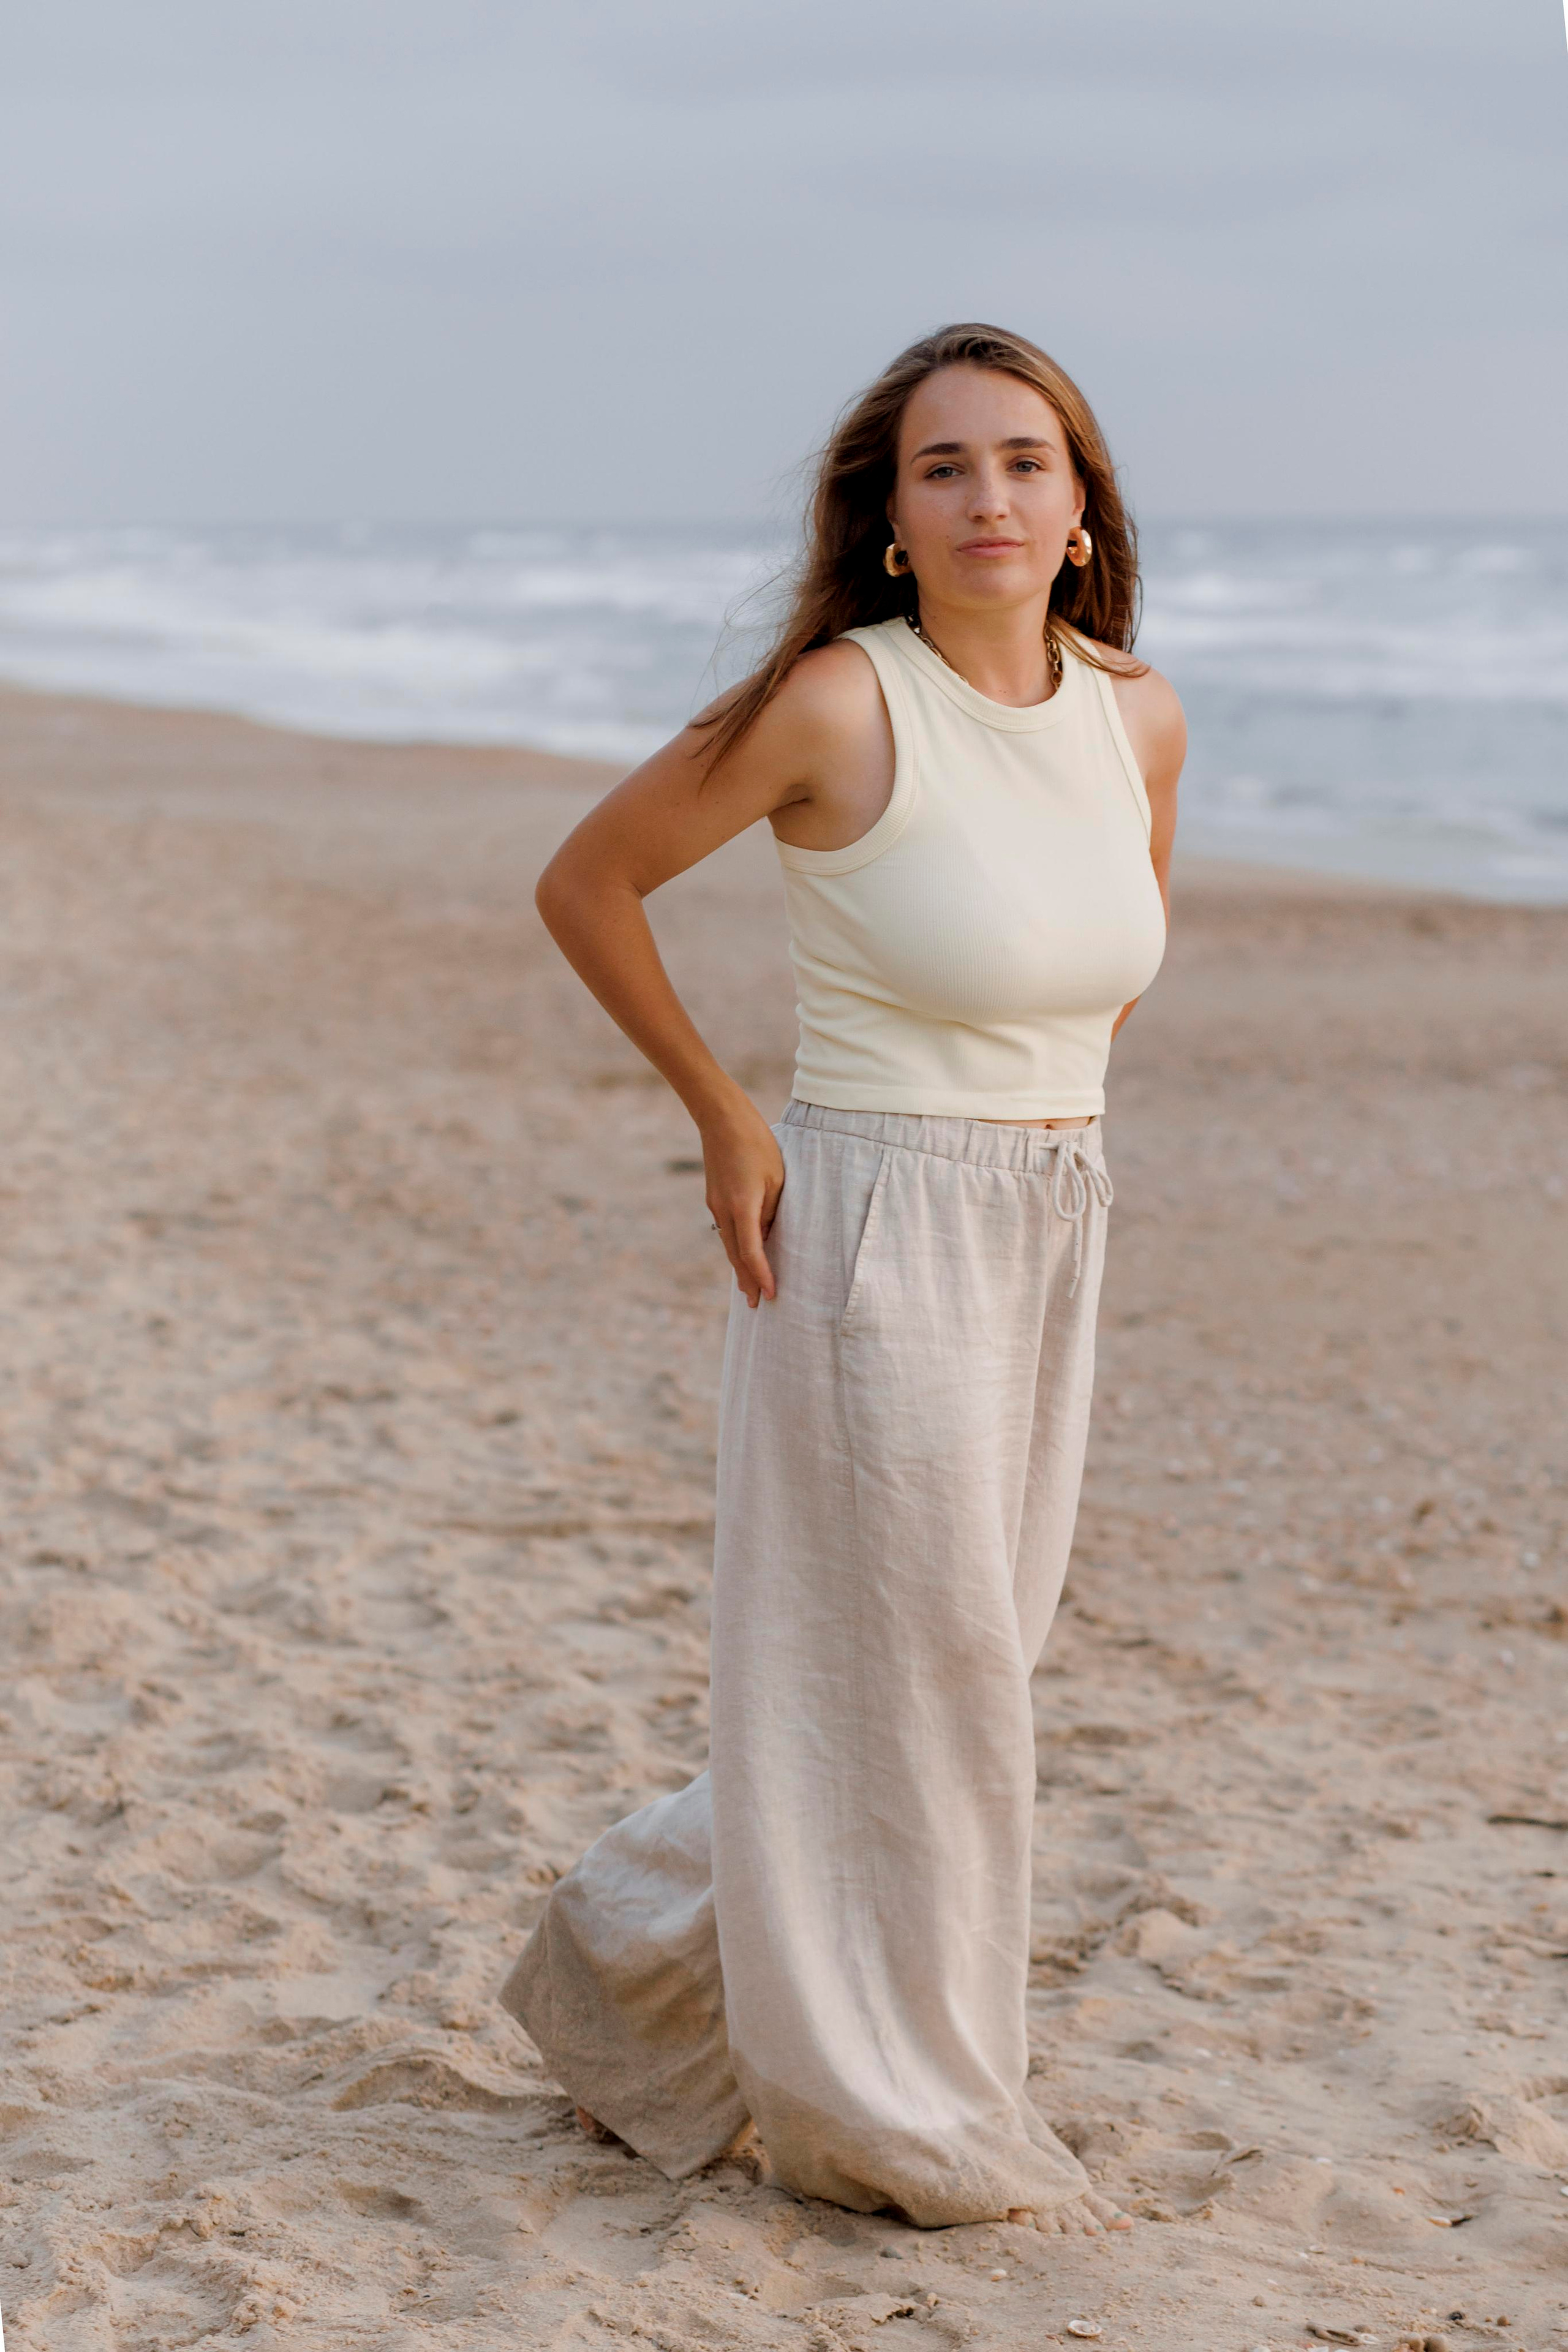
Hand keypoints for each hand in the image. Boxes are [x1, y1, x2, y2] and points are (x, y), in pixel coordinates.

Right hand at [701, 1100, 784, 1307]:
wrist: (722, 1119)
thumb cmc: (757, 1144)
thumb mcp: (777, 1178)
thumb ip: (772, 1211)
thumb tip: (766, 1237)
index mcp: (742, 1206)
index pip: (752, 1252)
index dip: (762, 1276)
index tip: (770, 1294)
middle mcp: (723, 1210)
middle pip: (735, 1255)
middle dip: (746, 1281)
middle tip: (755, 1304)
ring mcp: (715, 1204)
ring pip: (728, 1244)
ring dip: (739, 1266)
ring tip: (746, 1287)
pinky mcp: (713, 1197)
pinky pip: (725, 1230)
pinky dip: (734, 1247)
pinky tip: (740, 1254)